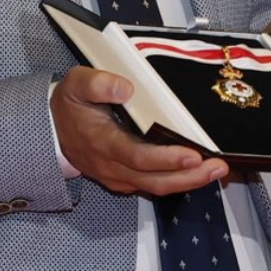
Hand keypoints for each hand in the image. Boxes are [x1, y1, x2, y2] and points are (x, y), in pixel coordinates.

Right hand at [51, 67, 230, 196]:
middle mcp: (113, 166)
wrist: (52, 131)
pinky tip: (199, 172)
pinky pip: (155, 186)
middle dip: (189, 177)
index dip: (166, 159)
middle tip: (218, 167)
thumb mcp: (76, 84)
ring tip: (217, 170)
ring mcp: (120, 177)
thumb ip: (98, 83)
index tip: (192, 155)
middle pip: (155, 180)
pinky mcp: (126, 180)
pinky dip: (179, 182)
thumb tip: (126, 88)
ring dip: (189, 182)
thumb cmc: (70, 105)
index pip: (137, 156)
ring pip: (157, 187)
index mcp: (103, 143)